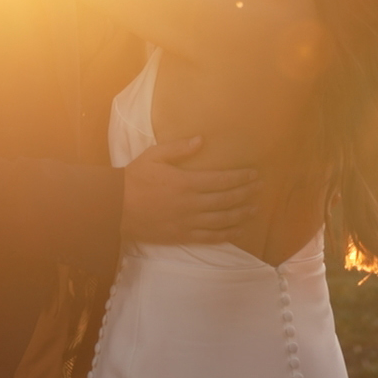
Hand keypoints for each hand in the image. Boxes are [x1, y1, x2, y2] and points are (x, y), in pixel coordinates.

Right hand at [121, 136, 259, 244]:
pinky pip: (210, 237)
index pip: (222, 180)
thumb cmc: (135, 178)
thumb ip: (179, 148)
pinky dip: (227, 234)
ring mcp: (188, 222)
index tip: (254, 174)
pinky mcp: (182, 236)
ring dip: (241, 214)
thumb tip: (201, 140)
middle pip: (227, 199)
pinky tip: (238, 230)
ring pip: (223, 220)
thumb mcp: (154, 156)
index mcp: (186, 182)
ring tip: (255, 209)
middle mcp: (191, 204)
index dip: (241, 178)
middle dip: (246, 193)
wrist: (116, 208)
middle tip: (261, 188)